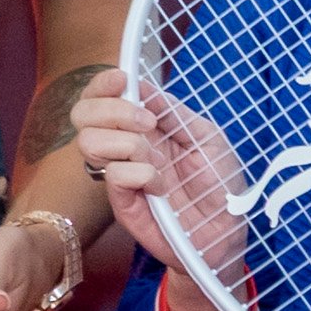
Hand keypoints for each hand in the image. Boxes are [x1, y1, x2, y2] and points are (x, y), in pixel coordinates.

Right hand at [72, 81, 243, 283]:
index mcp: (142, 126)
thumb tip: (142, 86)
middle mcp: (124, 147)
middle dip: (111, 109)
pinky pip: (112, 175)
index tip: (122, 80)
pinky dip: (139, 173)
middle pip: (83, 114)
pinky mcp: (122, 203)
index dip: (102, 84)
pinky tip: (160, 185)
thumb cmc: (220, 183)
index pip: (101, 97)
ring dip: (126, 142)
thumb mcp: (207, 136)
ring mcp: (120, 175)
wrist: (227, 230)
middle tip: (147, 123)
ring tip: (156, 158)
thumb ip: (174, 112)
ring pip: (89, 142)